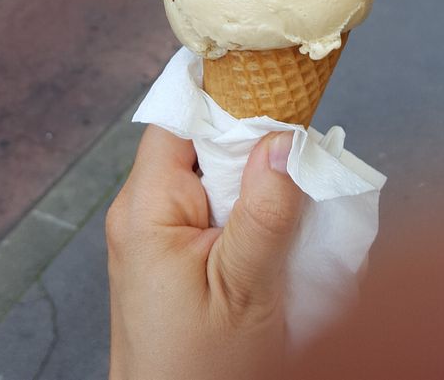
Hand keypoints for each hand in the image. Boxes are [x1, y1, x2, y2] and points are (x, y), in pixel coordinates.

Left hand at [107, 125, 303, 379]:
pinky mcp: (173, 254)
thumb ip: (265, 212)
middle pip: (199, 144)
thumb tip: (283, 139)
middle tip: (300, 159)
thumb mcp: (244, 290)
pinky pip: (212, 210)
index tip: (277, 92)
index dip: (225, 100)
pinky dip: (247, 211)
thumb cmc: (202, 373)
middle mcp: (143, 211)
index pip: (179, 119)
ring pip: (212, 177)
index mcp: (147, 208)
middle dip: (251, 146)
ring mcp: (156, 233)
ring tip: (296, 200)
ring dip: (255, 183)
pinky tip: (278, 233)